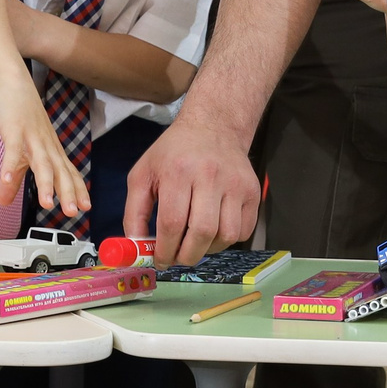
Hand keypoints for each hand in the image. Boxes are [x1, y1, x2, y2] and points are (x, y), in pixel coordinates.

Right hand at [0, 85, 87, 219]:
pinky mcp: (14, 130)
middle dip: (67, 192)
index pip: (68, 173)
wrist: (14, 85)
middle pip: (59, 171)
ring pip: (41, 163)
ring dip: (45, 184)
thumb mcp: (20, 151)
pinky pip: (12, 150)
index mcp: (50, 150)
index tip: (86, 208)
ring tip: (47, 204)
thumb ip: (14, 178)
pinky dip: (8, 166)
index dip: (77, 190)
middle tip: (74, 212)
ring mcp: (31, 137)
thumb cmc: (22, 117)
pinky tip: (4, 181)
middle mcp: (46, 146)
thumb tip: (4, 203)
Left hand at [125, 116, 260, 265]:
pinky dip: (227, 240)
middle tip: (178, 258)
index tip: (160, 260)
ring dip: (208, 249)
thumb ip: (134, 213)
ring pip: (226, 235)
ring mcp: (236, 184)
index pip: (172, 223)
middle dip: (187, 256)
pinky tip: (213, 230)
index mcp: (178, 170)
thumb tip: (136, 249)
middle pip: (202, 232)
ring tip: (195, 242)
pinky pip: (243, 231)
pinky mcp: (252, 191)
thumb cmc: (173, 154)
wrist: (213, 127)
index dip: (165, 250)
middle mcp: (210, 175)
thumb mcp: (143, 175)